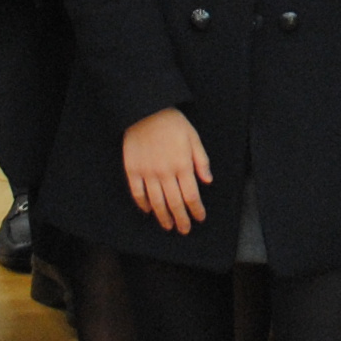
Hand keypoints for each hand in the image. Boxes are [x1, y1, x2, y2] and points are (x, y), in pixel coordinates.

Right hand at [123, 107, 210, 233]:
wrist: (145, 111)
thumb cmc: (172, 123)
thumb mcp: (193, 138)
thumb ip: (201, 161)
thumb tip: (208, 181)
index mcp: (182, 165)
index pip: (191, 196)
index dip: (196, 210)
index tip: (199, 218)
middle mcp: (165, 173)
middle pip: (175, 203)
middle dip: (181, 219)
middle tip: (184, 230)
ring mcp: (147, 172)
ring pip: (156, 202)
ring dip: (163, 216)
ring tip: (168, 226)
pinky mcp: (133, 170)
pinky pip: (138, 192)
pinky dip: (143, 204)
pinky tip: (148, 211)